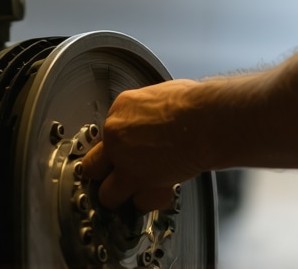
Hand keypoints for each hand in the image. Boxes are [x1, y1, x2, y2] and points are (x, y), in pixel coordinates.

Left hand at [80, 79, 208, 212]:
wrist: (205, 120)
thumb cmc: (192, 103)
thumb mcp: (160, 96)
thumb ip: (147, 113)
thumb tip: (153, 119)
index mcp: (120, 110)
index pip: (106, 133)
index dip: (116, 144)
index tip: (124, 148)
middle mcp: (116, 138)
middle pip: (93, 166)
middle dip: (104, 173)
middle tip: (118, 175)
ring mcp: (127, 164)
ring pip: (107, 194)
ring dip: (122, 195)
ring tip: (136, 190)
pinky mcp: (144, 184)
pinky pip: (140, 202)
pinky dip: (151, 200)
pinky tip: (160, 191)